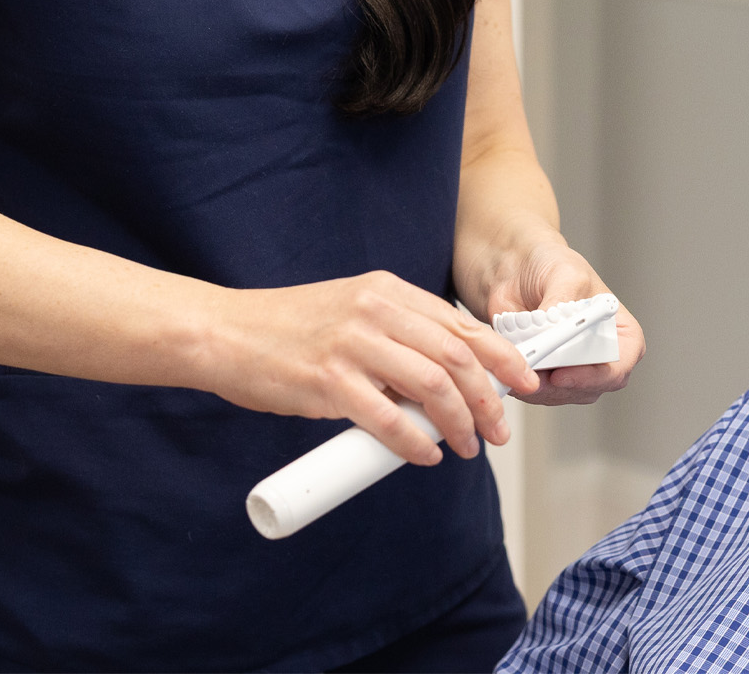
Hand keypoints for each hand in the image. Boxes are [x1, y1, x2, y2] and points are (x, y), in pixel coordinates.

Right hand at [198, 271, 538, 465]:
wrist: (225, 332)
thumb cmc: (289, 330)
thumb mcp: (352, 312)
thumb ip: (396, 337)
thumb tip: (445, 383)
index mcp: (387, 291)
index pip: (461, 325)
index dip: (500, 357)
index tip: (523, 385)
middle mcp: (376, 310)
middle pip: (456, 356)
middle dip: (489, 398)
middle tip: (498, 430)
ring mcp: (352, 344)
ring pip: (431, 385)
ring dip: (459, 424)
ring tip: (467, 447)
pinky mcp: (326, 379)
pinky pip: (386, 416)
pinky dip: (414, 441)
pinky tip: (424, 456)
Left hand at [483, 238, 644, 406]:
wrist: (515, 271)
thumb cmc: (550, 265)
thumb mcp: (564, 273)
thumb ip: (562, 299)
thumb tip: (552, 326)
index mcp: (618, 329)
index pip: (621, 362)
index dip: (597, 374)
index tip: (564, 373)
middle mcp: (600, 353)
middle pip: (593, 386)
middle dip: (562, 385)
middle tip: (533, 371)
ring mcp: (574, 368)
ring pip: (564, 395)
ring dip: (540, 387)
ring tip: (519, 363)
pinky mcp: (547, 375)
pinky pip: (540, 394)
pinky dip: (525, 385)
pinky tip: (512, 366)